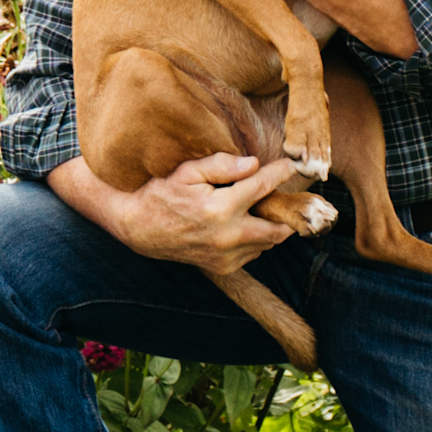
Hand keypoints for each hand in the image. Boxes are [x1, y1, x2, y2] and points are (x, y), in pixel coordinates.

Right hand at [63, 151, 304, 275]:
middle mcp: (227, 236)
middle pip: (278, 227)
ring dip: (272, 225)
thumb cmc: (162, 195)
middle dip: (287, 212)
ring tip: (265, 208)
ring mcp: (226, 256)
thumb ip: (222, 166)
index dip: (280, 174)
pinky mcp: (223, 267)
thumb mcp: (187, 172)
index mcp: (220, 208)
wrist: (140, 229)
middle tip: (287, 197)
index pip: (262, 187)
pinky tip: (244, 225)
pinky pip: (254, 253)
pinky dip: (256, 239)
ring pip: (269, 243)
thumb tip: (254, 164)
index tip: (290, 166)